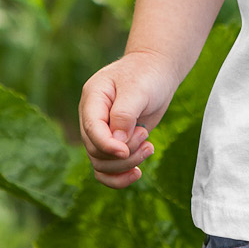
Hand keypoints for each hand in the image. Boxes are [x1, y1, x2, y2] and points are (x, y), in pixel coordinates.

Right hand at [78, 49, 179, 188]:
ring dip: (127, 163)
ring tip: (149, 147)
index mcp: (93, 99)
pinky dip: (120, 176)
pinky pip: (107, 169)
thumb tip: (116, 144)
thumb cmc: (147, 75)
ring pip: (101, 164)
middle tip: (146, 136)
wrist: (157, 71)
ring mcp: (101, 131)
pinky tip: (137, 172)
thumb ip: (125, 115)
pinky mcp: (113, 142)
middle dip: (123, 153)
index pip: (91, 129)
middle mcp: (92, 117)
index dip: (106, 145)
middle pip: (96, 151)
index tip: (126, 150)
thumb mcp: (138, 89)